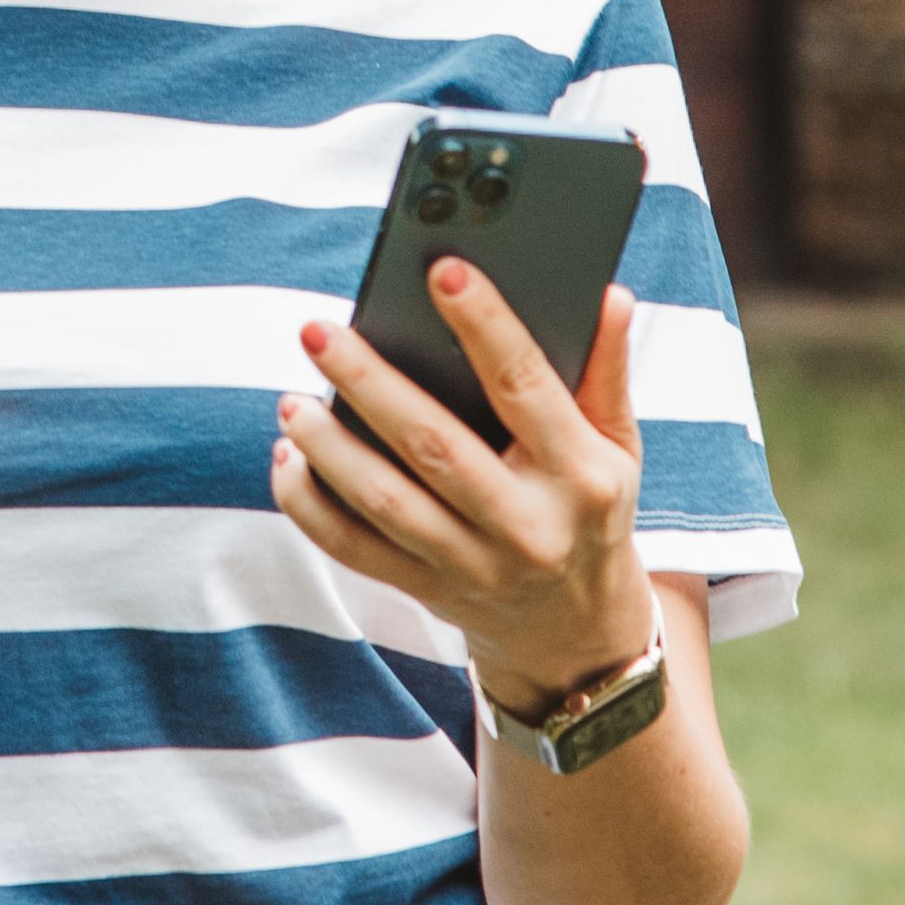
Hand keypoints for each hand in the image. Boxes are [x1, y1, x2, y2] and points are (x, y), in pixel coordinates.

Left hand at [273, 263, 651, 715]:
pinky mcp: (427, 590)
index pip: (526, 387)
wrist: (578, 634)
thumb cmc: (591, 510)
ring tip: (291, 400)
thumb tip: (608, 293)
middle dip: (370, 384)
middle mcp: (527, 525)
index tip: (443, 271)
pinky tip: (287, 457)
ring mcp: (473, 565)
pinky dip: (310, 505)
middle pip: (435, 446)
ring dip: (329, 449)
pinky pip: (353, 549)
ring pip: (385, 503)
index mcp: (581, 476)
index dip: (486, 326)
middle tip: (317, 330)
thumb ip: (607, 370)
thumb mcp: (618, 447)